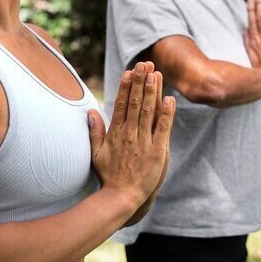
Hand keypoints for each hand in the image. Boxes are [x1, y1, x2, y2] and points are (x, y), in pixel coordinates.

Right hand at [88, 61, 175, 208]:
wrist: (121, 197)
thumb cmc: (108, 176)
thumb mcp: (96, 153)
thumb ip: (95, 131)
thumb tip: (91, 111)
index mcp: (115, 133)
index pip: (121, 104)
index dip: (126, 87)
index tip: (129, 72)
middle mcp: (129, 134)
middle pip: (136, 103)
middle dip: (140, 82)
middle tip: (145, 64)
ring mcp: (143, 142)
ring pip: (149, 111)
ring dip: (153, 91)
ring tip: (156, 74)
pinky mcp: (158, 151)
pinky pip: (163, 128)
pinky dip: (166, 113)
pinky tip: (170, 99)